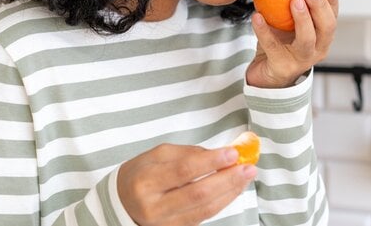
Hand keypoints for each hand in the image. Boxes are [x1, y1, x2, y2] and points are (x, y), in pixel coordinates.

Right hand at [117, 143, 256, 225]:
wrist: (122, 203)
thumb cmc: (141, 174)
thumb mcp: (156, 156)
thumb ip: (187, 153)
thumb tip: (219, 154)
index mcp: (145, 181)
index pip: (183, 171)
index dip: (210, 162)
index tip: (232, 153)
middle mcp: (154, 206)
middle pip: (198, 194)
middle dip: (227, 180)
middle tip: (247, 167)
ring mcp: (165, 223)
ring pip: (205, 209)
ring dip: (230, 192)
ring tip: (246, 177)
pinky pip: (204, 217)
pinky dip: (222, 202)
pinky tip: (233, 190)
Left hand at [247, 0, 338, 87]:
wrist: (266, 74)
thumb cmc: (281, 45)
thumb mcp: (290, 24)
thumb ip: (294, 5)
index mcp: (322, 37)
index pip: (332, 17)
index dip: (332, 1)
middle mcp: (316, 49)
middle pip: (326, 28)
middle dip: (319, 6)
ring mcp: (300, 60)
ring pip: (307, 40)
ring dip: (302, 18)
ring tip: (294, 0)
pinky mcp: (281, 66)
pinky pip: (272, 46)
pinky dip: (264, 30)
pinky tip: (257, 16)